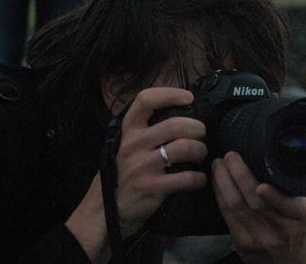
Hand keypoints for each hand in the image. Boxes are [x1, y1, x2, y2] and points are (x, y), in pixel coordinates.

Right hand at [65, 87, 206, 262]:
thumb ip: (144, 130)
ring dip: (200, 150)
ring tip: (201, 153)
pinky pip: (185, 178)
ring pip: (183, 148)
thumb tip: (176, 113)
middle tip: (201, 133)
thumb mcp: (125, 145)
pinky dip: (198, 178)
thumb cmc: (121, 173)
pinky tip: (198, 179)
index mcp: (128, 130)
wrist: (104, 210)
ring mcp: (143, 166)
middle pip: (174, 124)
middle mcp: (134, 145)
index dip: (170, 93)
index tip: (188, 97)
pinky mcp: (152, 187)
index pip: (146, 100)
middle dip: (196, 127)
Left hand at [212, 152, 305, 263]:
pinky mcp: (242, 242)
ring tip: (219, 163)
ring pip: (236, 205)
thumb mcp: (303, 209)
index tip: (261, 186)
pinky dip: (219, 192)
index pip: (289, 207)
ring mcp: (260, 239)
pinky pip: (226, 212)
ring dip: (223, 180)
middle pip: (256, 202)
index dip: (274, 197)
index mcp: (301, 218)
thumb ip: (290, 189)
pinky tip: (217, 179)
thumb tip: (269, 154)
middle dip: (240, 175)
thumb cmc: (294, 227)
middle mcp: (282, 231)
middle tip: (231, 155)